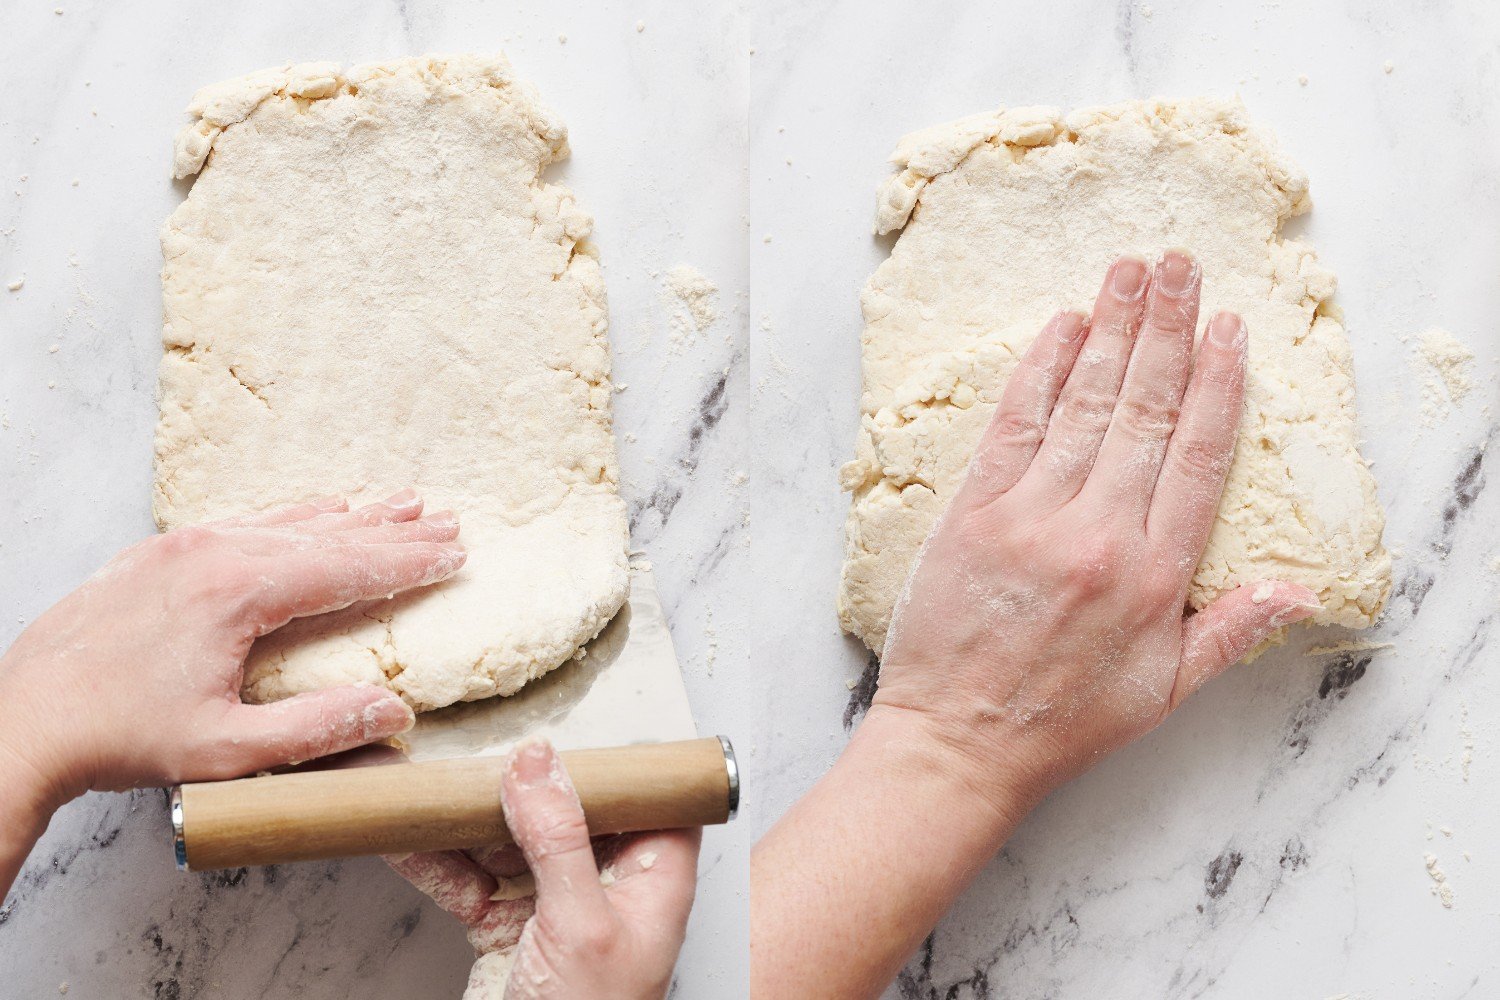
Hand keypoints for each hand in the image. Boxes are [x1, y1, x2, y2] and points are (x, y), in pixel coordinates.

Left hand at [0, 491, 463, 813]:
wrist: (23, 717)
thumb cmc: (121, 739)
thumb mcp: (226, 751)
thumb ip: (317, 729)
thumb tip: (396, 712)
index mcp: (236, 591)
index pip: (346, 568)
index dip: (408, 562)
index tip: (455, 554)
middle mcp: (213, 551)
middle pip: (326, 533)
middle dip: (394, 531)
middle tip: (448, 522)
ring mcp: (183, 545)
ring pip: (287, 521)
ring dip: (352, 516)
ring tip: (402, 504)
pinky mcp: (160, 552)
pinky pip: (246, 521)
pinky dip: (295, 516)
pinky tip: (317, 510)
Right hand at [389, 739, 700, 999]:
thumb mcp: (582, 924)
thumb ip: (561, 837)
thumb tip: (540, 761)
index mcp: (653, 876)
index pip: (648, 794)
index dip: (616, 757)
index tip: (572, 720)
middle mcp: (606, 882)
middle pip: (565, 807)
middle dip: (516, 778)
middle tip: (474, 744)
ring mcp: (553, 904)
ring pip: (506, 837)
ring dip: (461, 813)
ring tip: (423, 779)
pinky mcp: (506, 927)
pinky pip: (466, 878)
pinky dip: (433, 858)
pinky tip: (403, 833)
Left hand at [873, 252, 1320, 818]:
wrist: (959, 743)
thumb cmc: (1062, 722)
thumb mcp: (1163, 692)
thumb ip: (1230, 631)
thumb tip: (1298, 589)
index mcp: (1154, 575)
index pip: (1196, 457)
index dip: (1215, 385)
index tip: (1227, 329)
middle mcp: (1097, 533)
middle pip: (1143, 411)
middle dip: (1166, 330)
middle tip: (1181, 264)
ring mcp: (1030, 517)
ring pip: (1083, 405)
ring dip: (1110, 331)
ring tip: (1132, 272)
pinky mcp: (972, 512)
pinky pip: (1013, 426)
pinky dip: (1038, 372)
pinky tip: (1061, 327)